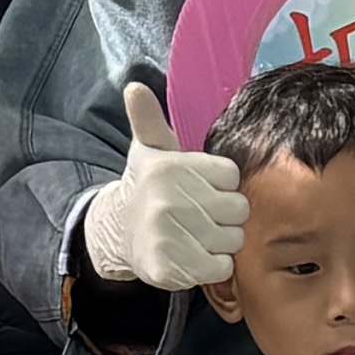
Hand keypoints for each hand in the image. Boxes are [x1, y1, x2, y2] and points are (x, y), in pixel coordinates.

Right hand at [82, 83, 246, 292]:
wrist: (117, 233)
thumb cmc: (147, 188)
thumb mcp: (149, 150)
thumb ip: (149, 119)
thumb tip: (134, 87)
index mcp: (171, 168)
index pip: (231, 176)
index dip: (221, 185)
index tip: (202, 189)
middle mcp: (167, 200)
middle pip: (237, 210)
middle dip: (225, 216)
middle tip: (202, 216)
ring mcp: (167, 235)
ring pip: (232, 240)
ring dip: (221, 242)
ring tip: (197, 236)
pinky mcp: (169, 268)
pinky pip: (220, 267)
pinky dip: (213, 266)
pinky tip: (194, 256)